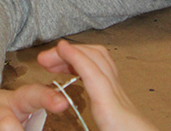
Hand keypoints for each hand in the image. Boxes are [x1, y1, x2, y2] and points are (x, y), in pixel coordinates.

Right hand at [37, 40, 158, 130]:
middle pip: (99, 61)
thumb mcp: (106, 128)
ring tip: (58, 62)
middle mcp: (119, 101)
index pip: (95, 75)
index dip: (76, 58)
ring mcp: (122, 100)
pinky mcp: (122, 104)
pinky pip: (106, 74)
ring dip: (80, 55)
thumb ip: (84, 126)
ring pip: (104, 63)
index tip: (59, 47)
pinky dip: (89, 65)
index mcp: (113, 114)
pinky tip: (77, 76)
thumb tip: (62, 105)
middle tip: (47, 57)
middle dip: (72, 51)